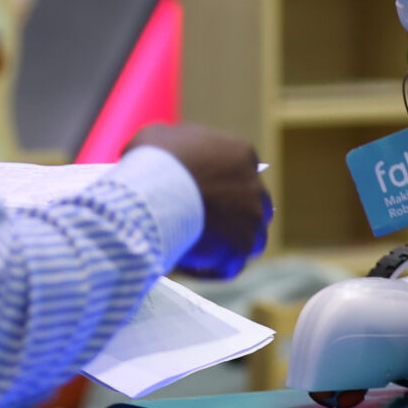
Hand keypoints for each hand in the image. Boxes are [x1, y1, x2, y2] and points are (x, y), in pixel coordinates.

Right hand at [132, 124, 271, 277]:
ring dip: (227, 246)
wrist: (155, 190)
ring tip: (194, 252)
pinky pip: (232, 265)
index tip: (198, 197)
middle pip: (250, 204)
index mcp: (240, 154)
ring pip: (250, 236)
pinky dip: (212, 269)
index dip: (220, 187)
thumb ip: (171, 147)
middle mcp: (255, 184)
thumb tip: (159, 157)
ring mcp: (253, 216)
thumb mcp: (157, 138)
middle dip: (231, 216)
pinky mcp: (244, 245)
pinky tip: (186, 267)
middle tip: (201, 226)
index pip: (239, 173)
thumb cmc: (153, 160)